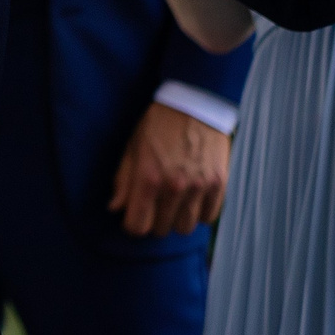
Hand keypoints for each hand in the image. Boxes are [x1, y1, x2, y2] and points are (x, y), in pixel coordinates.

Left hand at [107, 101, 228, 234]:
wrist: (194, 104)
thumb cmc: (158, 124)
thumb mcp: (133, 147)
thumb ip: (123, 180)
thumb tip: (114, 208)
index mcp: (148, 177)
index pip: (137, 226)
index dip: (133, 223)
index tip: (134, 214)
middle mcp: (174, 187)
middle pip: (161, 230)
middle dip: (154, 220)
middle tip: (154, 203)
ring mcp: (199, 187)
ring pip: (185, 228)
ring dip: (177, 218)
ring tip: (174, 200)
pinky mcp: (219, 184)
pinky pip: (208, 218)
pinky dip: (198, 212)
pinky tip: (192, 197)